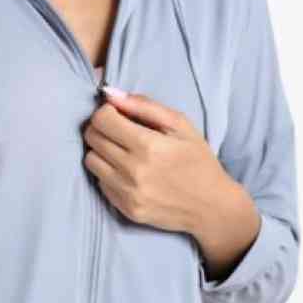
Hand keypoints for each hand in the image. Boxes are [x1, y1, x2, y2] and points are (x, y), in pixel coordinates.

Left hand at [82, 89, 227, 232]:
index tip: (118, 114)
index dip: (106, 112)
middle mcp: (134, 170)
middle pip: (93, 138)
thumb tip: (110, 94)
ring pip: (90, 160)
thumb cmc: (199, 161)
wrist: (211, 206)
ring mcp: (127, 192)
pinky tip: (127, 171)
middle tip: (118, 130)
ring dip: (101, 151)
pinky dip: (108, 173)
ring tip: (122, 151)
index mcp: (148, 145)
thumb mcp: (181, 125)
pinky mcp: (125, 208)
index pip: (102, 119)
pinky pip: (100, 182)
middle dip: (102, 128)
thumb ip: (144, 106)